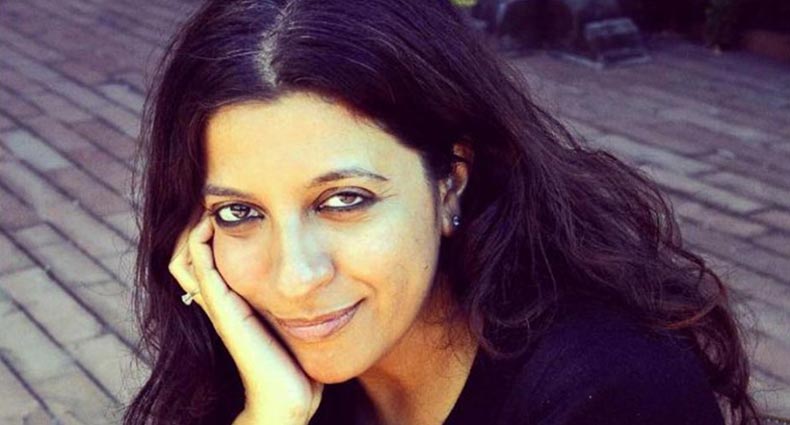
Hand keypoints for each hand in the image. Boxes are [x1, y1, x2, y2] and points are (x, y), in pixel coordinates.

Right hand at [169, 214, 323, 423]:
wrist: (288, 398)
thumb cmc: (294, 360)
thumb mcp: (290, 316)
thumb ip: (288, 295)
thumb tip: (314, 271)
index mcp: (230, 299)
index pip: (201, 255)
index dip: (203, 227)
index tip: (225, 200)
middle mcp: (217, 301)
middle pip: (184, 253)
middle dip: (190, 222)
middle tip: (207, 192)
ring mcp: (218, 306)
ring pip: (185, 257)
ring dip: (191, 226)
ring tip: (207, 200)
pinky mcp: (225, 312)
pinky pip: (201, 268)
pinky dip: (201, 241)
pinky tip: (213, 221)